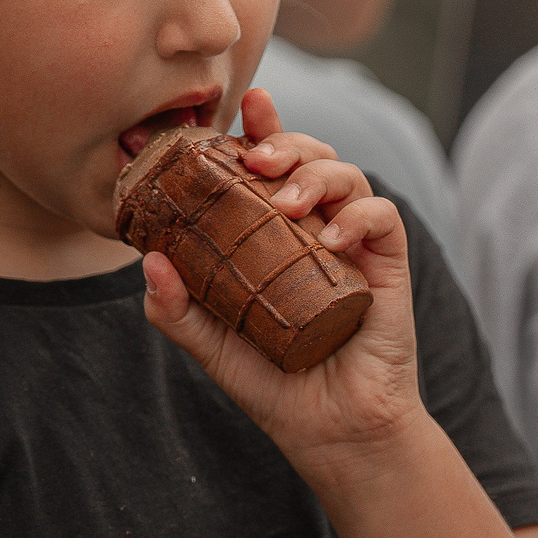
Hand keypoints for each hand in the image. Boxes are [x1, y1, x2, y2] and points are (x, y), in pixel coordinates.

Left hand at [139, 89, 427, 468]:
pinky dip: (359, 215)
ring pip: (347, 174)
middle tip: (255, 158)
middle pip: (308, 156)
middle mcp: (316, 229)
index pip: (268, 167)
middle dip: (283, 141)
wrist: (332, 432)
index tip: (241, 105)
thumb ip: (176, 308)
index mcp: (276, 235)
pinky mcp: (388, 266)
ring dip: (314, 175)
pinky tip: (333, 237)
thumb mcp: (212, 346)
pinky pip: (383, 217)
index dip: (259, 128)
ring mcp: (354, 245)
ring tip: (285, 203)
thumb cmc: (275, 386)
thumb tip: (148, 260)